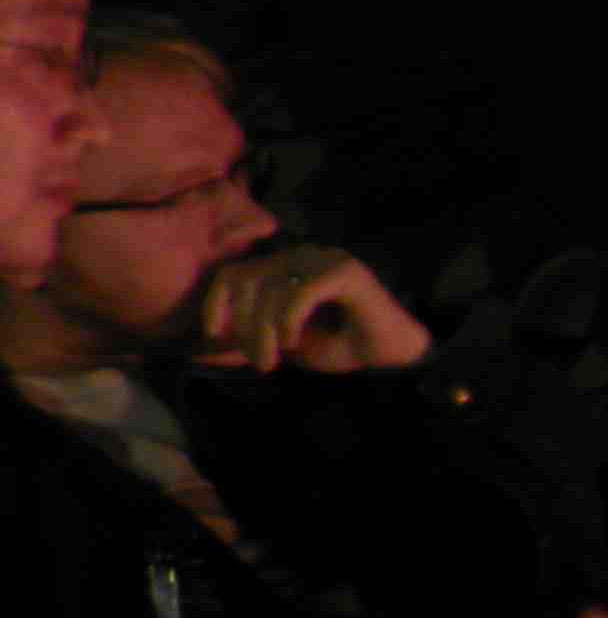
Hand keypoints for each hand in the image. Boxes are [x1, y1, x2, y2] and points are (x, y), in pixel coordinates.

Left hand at [195, 246, 435, 373]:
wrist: (391, 358)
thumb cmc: (341, 348)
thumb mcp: (283, 342)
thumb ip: (252, 332)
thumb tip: (207, 338)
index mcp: (286, 267)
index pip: (234, 271)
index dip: (216, 301)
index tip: (214, 334)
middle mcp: (303, 255)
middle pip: (248, 280)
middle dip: (245, 326)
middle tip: (259, 361)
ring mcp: (325, 259)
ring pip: (270, 288)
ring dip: (264, 330)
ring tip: (273, 360)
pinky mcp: (345, 271)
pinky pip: (299, 292)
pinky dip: (289, 320)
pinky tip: (296, 341)